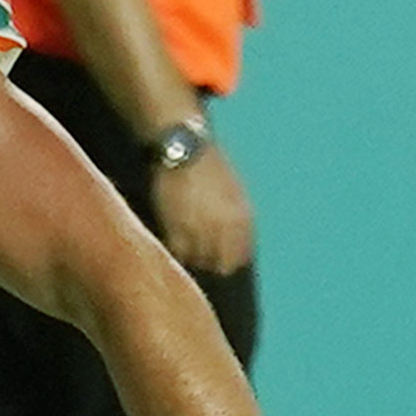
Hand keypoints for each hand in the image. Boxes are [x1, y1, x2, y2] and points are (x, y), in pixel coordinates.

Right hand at [150, 144, 254, 275]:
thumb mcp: (234, 192)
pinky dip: (176, 250)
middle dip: (211, 262)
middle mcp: (224, 229)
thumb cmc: (210, 166)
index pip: (240, 257)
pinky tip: (173, 240)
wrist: (185, 149)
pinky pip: (178, 252)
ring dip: (192, 257)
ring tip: (186, 247)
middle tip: (200, 255)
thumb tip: (235, 242)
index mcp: (242, 219)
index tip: (219, 258)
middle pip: (220, 265)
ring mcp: (200, 231)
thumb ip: (236, 219)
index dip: (229, 260)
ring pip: (198, 261)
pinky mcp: (176, 229)